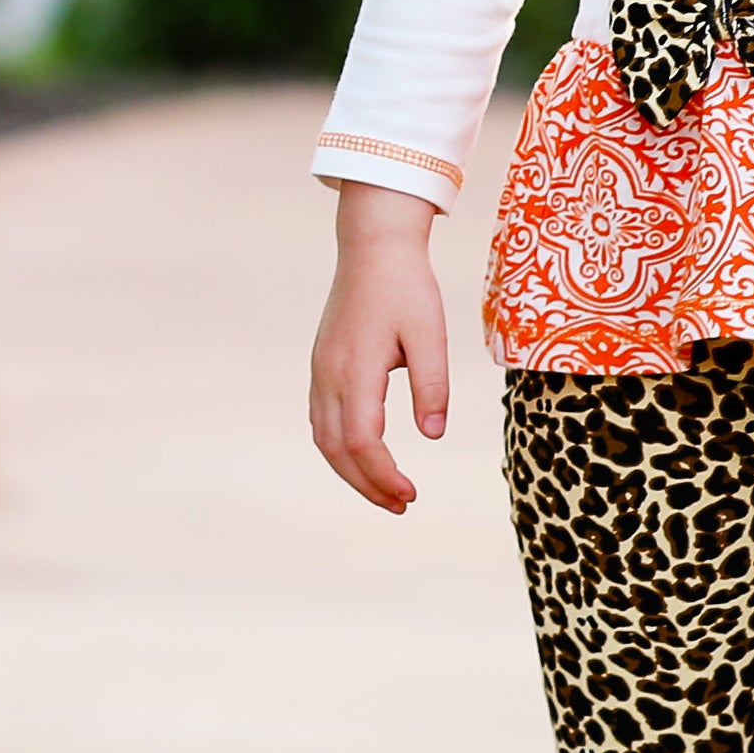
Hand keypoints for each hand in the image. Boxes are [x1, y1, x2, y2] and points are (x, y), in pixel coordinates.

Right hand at [310, 183, 448, 512]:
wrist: (373, 247)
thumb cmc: (407, 287)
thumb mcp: (430, 334)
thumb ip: (432, 384)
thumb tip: (432, 435)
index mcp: (355, 370)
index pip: (363, 442)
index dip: (383, 475)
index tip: (410, 494)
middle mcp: (329, 376)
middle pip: (338, 450)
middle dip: (367, 485)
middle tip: (402, 505)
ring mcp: (320, 371)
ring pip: (325, 438)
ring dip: (351, 471)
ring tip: (385, 491)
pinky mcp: (322, 365)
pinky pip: (323, 420)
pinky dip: (340, 448)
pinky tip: (365, 456)